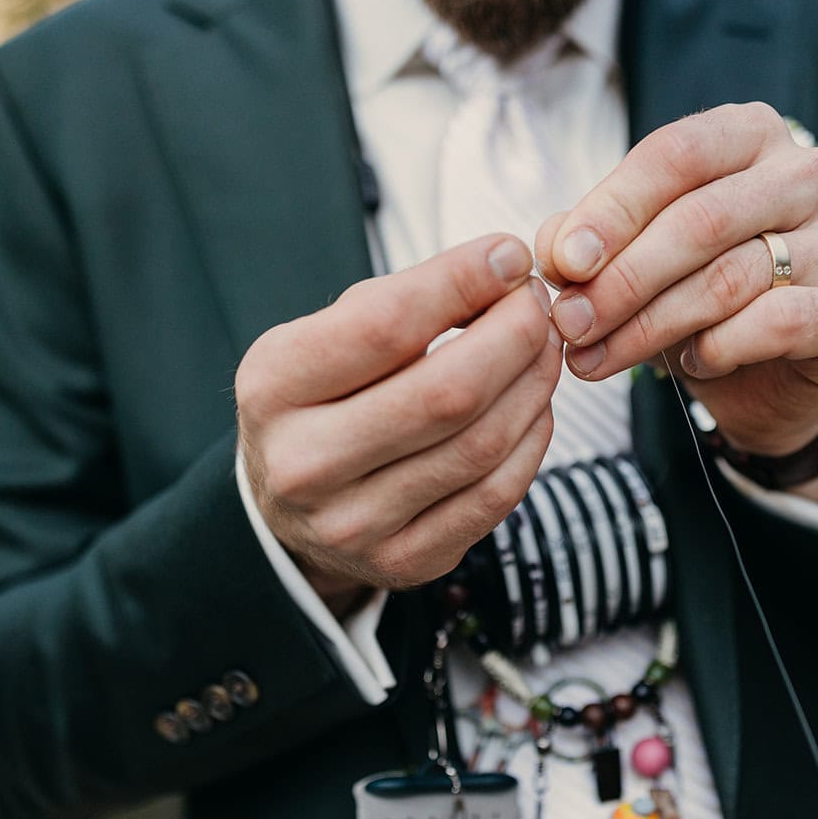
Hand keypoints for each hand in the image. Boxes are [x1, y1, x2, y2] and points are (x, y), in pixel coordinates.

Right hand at [236, 235, 559, 611]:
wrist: (288, 507)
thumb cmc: (320, 401)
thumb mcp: (327, 337)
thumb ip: (406, 300)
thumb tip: (506, 270)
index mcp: (273, 387)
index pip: (384, 326)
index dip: (461, 282)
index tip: (509, 256)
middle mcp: (304, 463)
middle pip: (446, 393)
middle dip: (514, 336)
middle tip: (538, 306)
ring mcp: (354, 524)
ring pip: (481, 445)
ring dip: (532, 384)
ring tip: (543, 348)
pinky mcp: (405, 562)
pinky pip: (496, 496)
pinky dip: (531, 440)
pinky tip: (533, 406)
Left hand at [535, 102, 817, 492]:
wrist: (766, 382)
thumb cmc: (695, 301)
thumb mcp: (631, 262)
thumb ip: (590, 244)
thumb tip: (555, 251)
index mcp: (753, 136)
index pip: (678, 154)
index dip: (612, 210)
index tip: (562, 265)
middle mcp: (810, 175)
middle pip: (702, 218)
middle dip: (622, 279)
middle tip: (570, 326)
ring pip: (733, 277)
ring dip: (650, 326)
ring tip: (598, 358)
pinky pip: (781, 323)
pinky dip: (720, 348)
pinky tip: (689, 363)